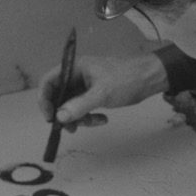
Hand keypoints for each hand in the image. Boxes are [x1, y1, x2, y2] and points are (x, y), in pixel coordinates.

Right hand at [38, 53, 168, 128]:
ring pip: (71, 106)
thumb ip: (80, 105)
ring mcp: (86, 86)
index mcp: (74, 68)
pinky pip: (84, 108)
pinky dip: (89, 117)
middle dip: (64, 114)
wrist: (150, 78)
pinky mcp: (95, 94)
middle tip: (70, 128)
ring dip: (78, 118)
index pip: (49, 82)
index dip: (44, 99)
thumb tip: (60, 117)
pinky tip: (103, 119)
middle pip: (59, 97)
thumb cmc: (127, 78)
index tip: (50, 117)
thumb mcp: (102, 93)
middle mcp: (77, 76)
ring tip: (93, 123)